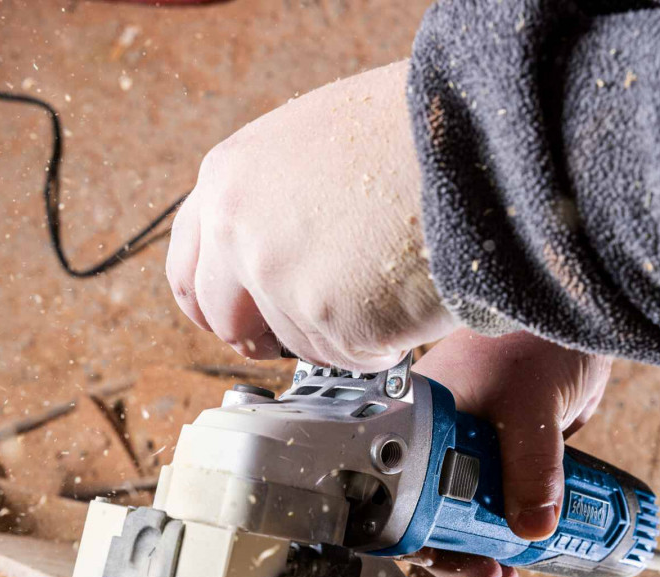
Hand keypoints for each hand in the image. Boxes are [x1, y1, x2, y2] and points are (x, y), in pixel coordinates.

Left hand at [166, 61, 454, 369]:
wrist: (472, 142)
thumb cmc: (409, 136)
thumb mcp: (310, 147)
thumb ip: (270, 202)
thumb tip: (269, 254)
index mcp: (229, 180)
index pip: (187, 270)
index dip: (212, 305)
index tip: (235, 322)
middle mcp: (241, 231)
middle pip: (225, 320)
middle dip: (261, 336)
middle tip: (302, 332)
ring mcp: (282, 279)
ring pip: (297, 343)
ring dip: (338, 332)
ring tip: (385, 285)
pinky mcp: (332, 320)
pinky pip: (349, 358)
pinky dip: (380, 344)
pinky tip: (405, 299)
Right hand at [411, 329, 610, 576]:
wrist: (577, 318)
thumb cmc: (538, 338)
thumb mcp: (532, 407)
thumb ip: (532, 467)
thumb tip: (533, 527)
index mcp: (421, 418)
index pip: (402, 488)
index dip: (420, 531)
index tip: (448, 555)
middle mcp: (438, 435)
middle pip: (429, 507)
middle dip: (455, 546)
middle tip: (486, 570)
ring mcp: (470, 445)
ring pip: (464, 508)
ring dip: (483, 542)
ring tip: (506, 569)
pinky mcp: (502, 452)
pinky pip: (498, 497)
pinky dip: (509, 524)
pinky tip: (524, 543)